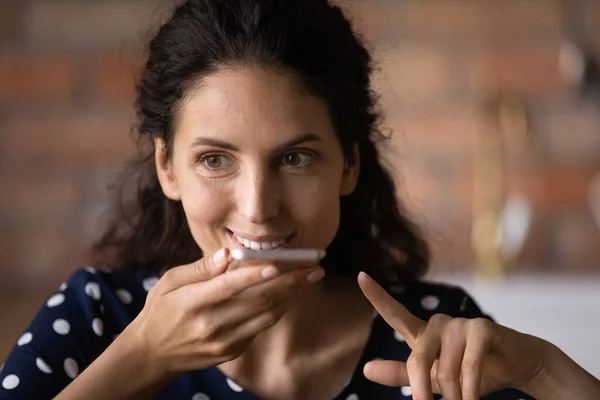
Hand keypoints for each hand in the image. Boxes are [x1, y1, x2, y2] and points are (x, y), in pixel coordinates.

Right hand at [125, 248, 324, 375]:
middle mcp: (210, 325)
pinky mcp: (231, 351)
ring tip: (309, 278)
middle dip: (290, 283)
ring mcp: (223, 342)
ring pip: (265, 317)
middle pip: (257, 302)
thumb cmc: (161, 309)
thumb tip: (227, 254)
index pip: (230, 287)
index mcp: (192, 303)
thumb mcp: (170, 282)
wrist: (153, 353)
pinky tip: (288, 294)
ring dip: (290, 296)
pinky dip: (277, 310)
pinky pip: (260, 328)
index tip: (280, 263)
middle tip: (314, 268)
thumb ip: (200, 268)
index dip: (256, 275)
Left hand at [357, 272, 550, 399]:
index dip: (377, 296)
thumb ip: (402, 373)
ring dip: (456, 397)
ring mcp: (460, 323)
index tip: (360, 276)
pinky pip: (468, 368)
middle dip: (422, 393)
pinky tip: (474, 399)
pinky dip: (471, 390)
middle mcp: (439, 324)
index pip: (396, 314)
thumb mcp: (435, 378)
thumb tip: (366, 369)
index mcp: (424, 333)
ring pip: (445, 372)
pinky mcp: (482, 328)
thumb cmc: (474, 372)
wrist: (518, 365)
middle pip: (417, 361)